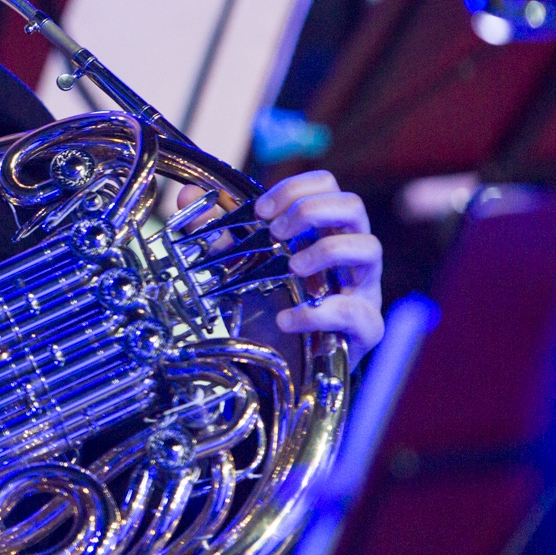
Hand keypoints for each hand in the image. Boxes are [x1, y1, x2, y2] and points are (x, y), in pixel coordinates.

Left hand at [174, 171, 383, 365]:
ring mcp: (362, 288)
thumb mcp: (238, 266)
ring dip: (327, 250)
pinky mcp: (366, 327)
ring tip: (292, 268)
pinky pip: (356, 311)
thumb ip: (215, 232)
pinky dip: (318, 312)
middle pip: (352, 206)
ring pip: (369, 247)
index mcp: (322, 231)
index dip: (296, 188)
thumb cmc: (268, 309)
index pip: (327, 186)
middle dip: (311, 211)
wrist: (279, 368)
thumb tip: (186, 195)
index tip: (260, 210)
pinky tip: (286, 319)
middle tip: (276, 233)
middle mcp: (348, 254)